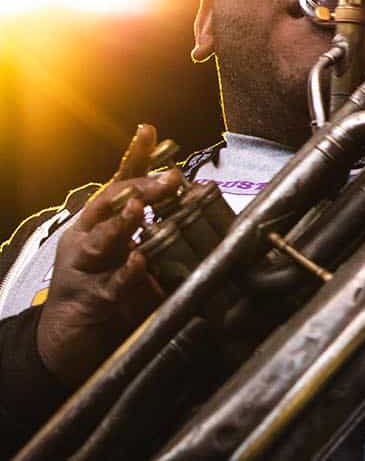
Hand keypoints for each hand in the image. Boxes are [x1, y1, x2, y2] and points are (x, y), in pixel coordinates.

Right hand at [35, 163, 180, 386]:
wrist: (67, 342)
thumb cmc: (102, 289)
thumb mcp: (129, 251)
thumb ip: (154, 227)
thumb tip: (191, 199)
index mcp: (98, 223)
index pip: (118, 182)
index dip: (134, 156)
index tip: (148, 129)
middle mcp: (86, 238)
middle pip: (110, 203)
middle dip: (140, 187)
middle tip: (170, 177)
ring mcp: (83, 267)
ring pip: (101, 239)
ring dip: (122, 222)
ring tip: (139, 209)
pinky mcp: (89, 299)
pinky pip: (111, 283)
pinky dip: (126, 272)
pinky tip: (138, 261)